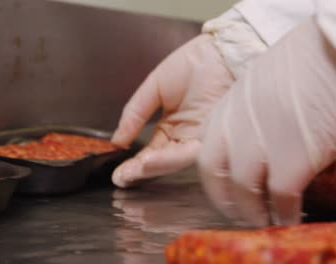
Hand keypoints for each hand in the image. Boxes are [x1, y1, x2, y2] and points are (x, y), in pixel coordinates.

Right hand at [111, 34, 233, 187]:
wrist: (218, 52)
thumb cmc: (192, 65)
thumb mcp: (153, 89)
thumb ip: (135, 114)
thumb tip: (116, 140)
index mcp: (172, 127)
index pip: (151, 152)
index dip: (134, 164)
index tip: (117, 172)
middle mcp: (185, 137)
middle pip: (162, 161)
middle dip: (140, 171)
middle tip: (121, 178)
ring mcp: (199, 138)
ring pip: (175, 160)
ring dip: (153, 167)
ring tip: (132, 171)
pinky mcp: (212, 137)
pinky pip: (189, 152)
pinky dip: (169, 157)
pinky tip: (150, 159)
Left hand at [197, 19, 335, 226]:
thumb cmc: (319, 55)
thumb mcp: (271, 78)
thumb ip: (260, 108)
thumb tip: (271, 130)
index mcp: (231, 102)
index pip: (207, 144)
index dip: (215, 170)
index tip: (225, 183)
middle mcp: (236, 125)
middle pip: (213, 171)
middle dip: (223, 197)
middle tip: (240, 210)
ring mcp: (259, 144)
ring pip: (242, 191)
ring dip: (252, 211)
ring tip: (264, 220)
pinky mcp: (291, 162)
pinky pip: (280, 198)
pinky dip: (284, 213)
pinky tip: (291, 217)